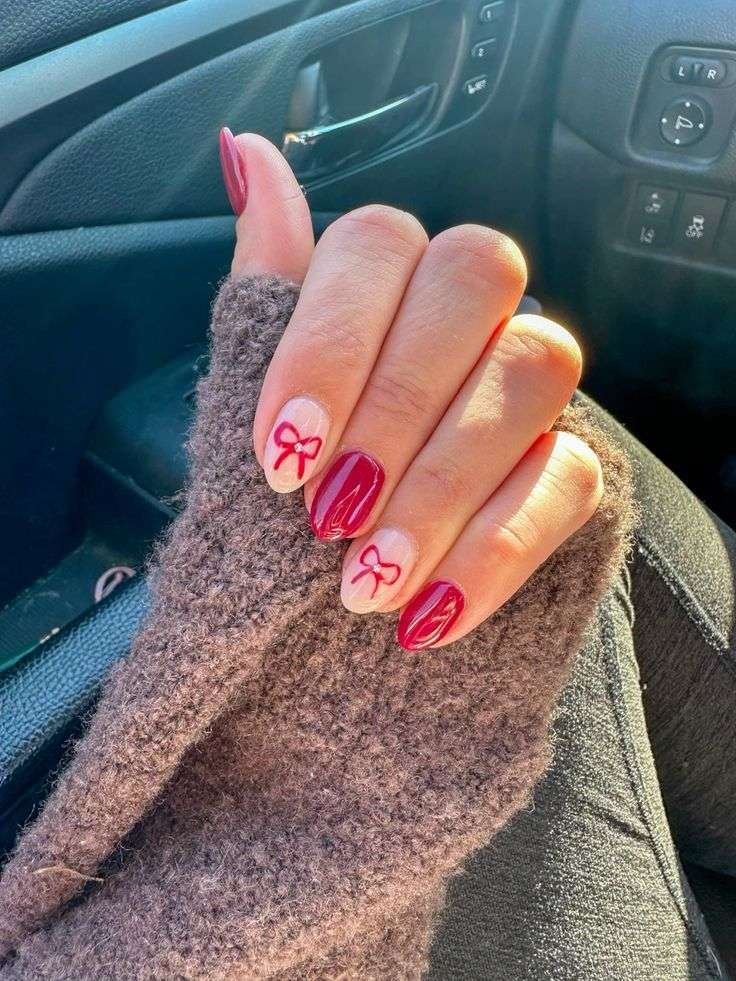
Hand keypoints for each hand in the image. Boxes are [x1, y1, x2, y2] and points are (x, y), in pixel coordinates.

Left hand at [219, 128, 602, 650]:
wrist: (329, 618)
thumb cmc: (290, 501)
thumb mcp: (249, 399)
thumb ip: (264, 289)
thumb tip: (246, 156)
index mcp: (386, 282)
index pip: (379, 242)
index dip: (329, 346)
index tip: (280, 457)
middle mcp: (468, 314)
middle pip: (474, 278)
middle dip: (395, 408)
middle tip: (327, 516)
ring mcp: (527, 386)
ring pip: (533, 368)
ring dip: (442, 485)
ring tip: (364, 584)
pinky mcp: (571, 465)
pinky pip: (570, 477)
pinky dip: (494, 551)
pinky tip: (427, 615)